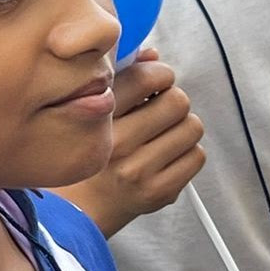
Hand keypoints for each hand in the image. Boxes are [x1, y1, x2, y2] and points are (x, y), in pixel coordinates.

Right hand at [57, 50, 204, 237]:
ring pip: (192, 128)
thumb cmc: (81, 158)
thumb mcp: (87, 114)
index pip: (144, 78)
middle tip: (160, 111)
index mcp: (97, 120)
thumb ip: (120, 80)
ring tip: (163, 136)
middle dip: (173, 101)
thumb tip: (154, 57)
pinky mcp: (158, 193)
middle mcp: (118, 145)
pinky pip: (196, 157)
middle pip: (177, 101)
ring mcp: (139, 171)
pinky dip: (186, 154)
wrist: (73, 214)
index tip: (157, 80)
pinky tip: (166, 158)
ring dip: (182, 127)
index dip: (160, 73)